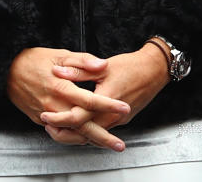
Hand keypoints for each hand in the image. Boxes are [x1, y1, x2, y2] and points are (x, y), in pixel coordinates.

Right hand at [6, 48, 129, 150]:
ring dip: (91, 141)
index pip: (90, 100)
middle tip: (120, 145)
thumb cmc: (33, 60)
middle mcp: (55, 105)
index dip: (109, 105)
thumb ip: (83, 61)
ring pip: (72, 134)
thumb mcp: (59, 55)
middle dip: (103, 137)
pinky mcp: (41, 120)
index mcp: (62, 87)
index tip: (124, 108)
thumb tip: (102, 64)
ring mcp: (47, 115)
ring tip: (108, 144)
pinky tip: (86, 138)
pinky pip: (60, 133)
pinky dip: (74, 138)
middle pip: (83, 126)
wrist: (6, 72)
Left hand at [39, 44, 168, 143]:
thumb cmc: (131, 66)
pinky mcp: (121, 121)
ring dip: (74, 134)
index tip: (46, 116)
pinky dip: (86, 130)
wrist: (154, 71)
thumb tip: (58, 72)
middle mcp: (112, 115)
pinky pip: (100, 130)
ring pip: (91, 135)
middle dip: (63, 133)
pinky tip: (77, 125)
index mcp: (106, 100)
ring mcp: (118, 120)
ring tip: (57, 128)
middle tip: (48, 127)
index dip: (60, 118)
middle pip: (83, 133)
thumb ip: (79, 70)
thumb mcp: (103, 66)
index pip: (78, 117)